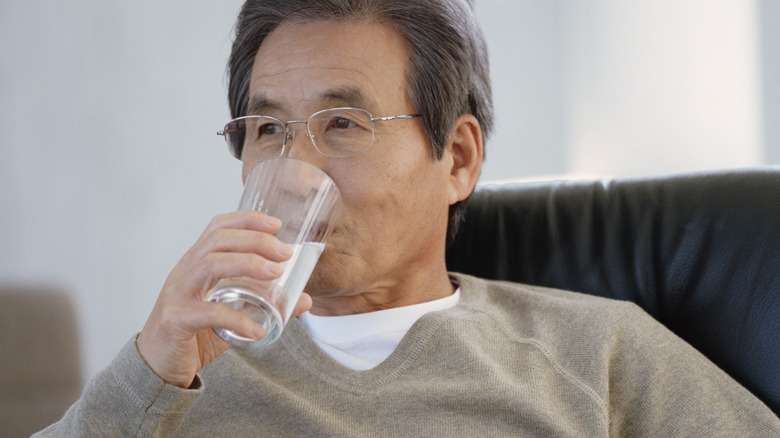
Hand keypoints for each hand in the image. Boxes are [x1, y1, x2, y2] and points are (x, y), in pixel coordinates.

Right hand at [136, 210, 311, 387]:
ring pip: (210, 265)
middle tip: (285, 252)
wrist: (157, 365)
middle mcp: (185, 272)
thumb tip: (304, 300)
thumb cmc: (193, 333)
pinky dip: (236, 319)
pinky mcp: (176, 320)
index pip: (218, 227)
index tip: (277, 224)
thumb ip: (266, 306)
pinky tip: (258, 329)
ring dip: (247, 264)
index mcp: (196, 263)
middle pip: (218, 240)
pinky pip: (208, 313)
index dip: (247, 219)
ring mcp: (177, 294)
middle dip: (255, 240)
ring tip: (276, 274)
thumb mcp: (234, 314)